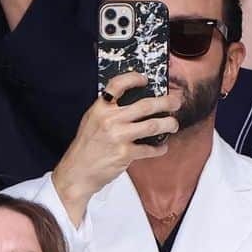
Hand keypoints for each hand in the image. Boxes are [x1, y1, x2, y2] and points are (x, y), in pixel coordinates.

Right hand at [53, 73, 179, 201]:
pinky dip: (159, 148)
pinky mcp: (124, 154)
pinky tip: (161, 147)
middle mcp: (109, 120)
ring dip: (169, 124)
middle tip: (176, 102)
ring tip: (173, 124)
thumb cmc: (86, 147)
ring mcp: (117, 137)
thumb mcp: (91, 121)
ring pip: (153, 125)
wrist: (75, 173)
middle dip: (167, 102)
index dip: (133, 78)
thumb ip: (109, 110)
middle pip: (145, 105)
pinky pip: (150, 148)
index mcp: (99, 109)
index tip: (146, 79)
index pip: (117, 85)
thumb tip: (136, 100)